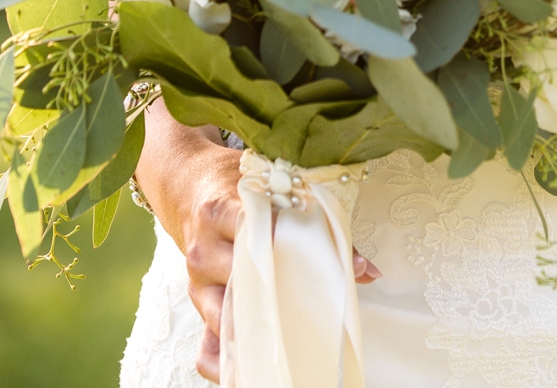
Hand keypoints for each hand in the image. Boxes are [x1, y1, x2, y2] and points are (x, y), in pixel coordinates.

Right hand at [135, 102, 378, 382]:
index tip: (325, 268)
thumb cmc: (239, 187)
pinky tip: (256, 369)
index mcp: (222, 212)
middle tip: (319, 314)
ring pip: (227, 318)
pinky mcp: (198, 306)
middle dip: (283, 297)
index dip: (290, 250)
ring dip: (263, 333)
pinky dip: (229, 363)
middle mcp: (204, 250)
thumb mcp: (273, 188)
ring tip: (296, 346)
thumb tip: (367, 271)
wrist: (189, 186)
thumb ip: (318, 222)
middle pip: (245, 283)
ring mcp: (198, 283)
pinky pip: (207, 347)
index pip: (254, 235)